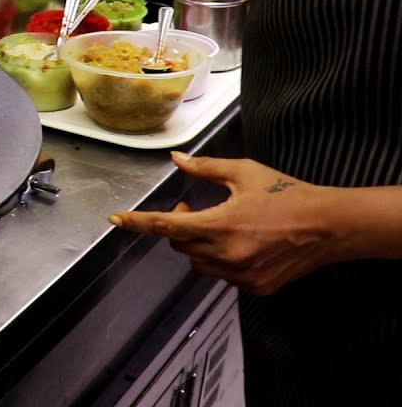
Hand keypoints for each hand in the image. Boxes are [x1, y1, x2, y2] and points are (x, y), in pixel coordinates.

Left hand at [108, 152, 339, 294]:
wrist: (330, 226)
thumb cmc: (287, 194)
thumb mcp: (244, 172)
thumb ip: (205, 168)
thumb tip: (176, 159)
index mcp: (221, 225)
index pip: (166, 226)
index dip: (138, 222)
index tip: (116, 220)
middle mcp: (227, 255)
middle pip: (180, 245)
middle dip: (178, 227)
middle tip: (191, 209)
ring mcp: (242, 275)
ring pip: (198, 263)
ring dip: (197, 245)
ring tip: (219, 225)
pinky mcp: (256, 287)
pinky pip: (222, 275)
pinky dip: (220, 260)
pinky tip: (241, 243)